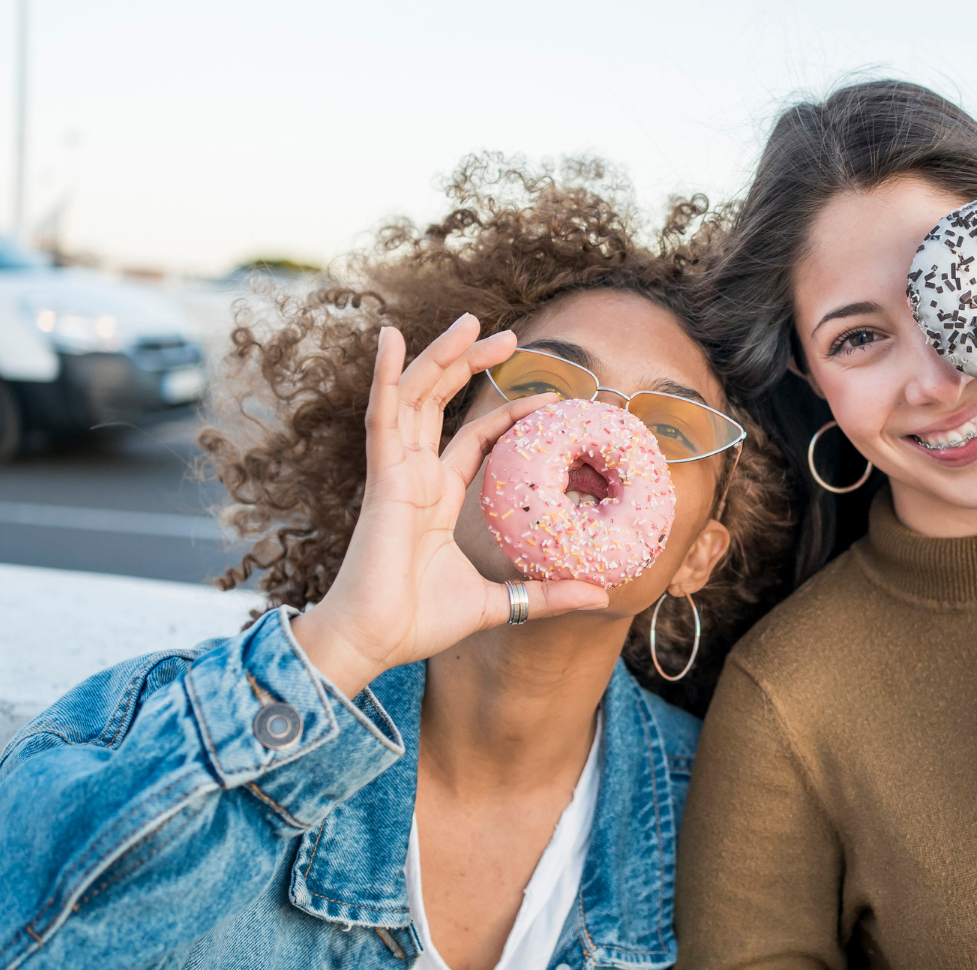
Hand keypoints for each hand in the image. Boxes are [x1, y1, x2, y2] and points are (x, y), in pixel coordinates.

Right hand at [291, 315, 608, 696]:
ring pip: (418, 397)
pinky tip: (392, 338)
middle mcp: (416, 475)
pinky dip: (386, 377)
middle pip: (444, 403)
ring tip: (471, 321)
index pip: (477, 439)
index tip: (551, 400)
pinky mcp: (381, 478)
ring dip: (441, 356)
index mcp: (438, 496)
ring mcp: (396, 472)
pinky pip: (383, 417)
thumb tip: (601, 595)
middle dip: (473, 365)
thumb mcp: (500, 603)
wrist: (375, 641)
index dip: (509, 415)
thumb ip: (546, 595)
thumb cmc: (421, 623)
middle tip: (510, 335)